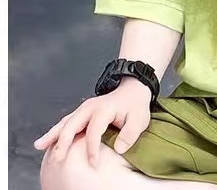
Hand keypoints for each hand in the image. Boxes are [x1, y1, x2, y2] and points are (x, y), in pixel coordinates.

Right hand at [33, 77, 151, 168]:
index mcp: (104, 109)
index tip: (93, 164)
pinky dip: (56, 131)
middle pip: (72, 124)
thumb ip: (130, 133)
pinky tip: (47, 141)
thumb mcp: (140, 119)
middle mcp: (90, 107)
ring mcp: (84, 108)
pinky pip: (66, 121)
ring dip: (53, 134)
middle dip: (63, 141)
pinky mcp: (81, 112)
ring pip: (65, 121)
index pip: (93, 131)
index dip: (92, 149)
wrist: (133, 89)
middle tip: (56, 158)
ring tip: (39, 146)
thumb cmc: (135, 106)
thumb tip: (118, 148)